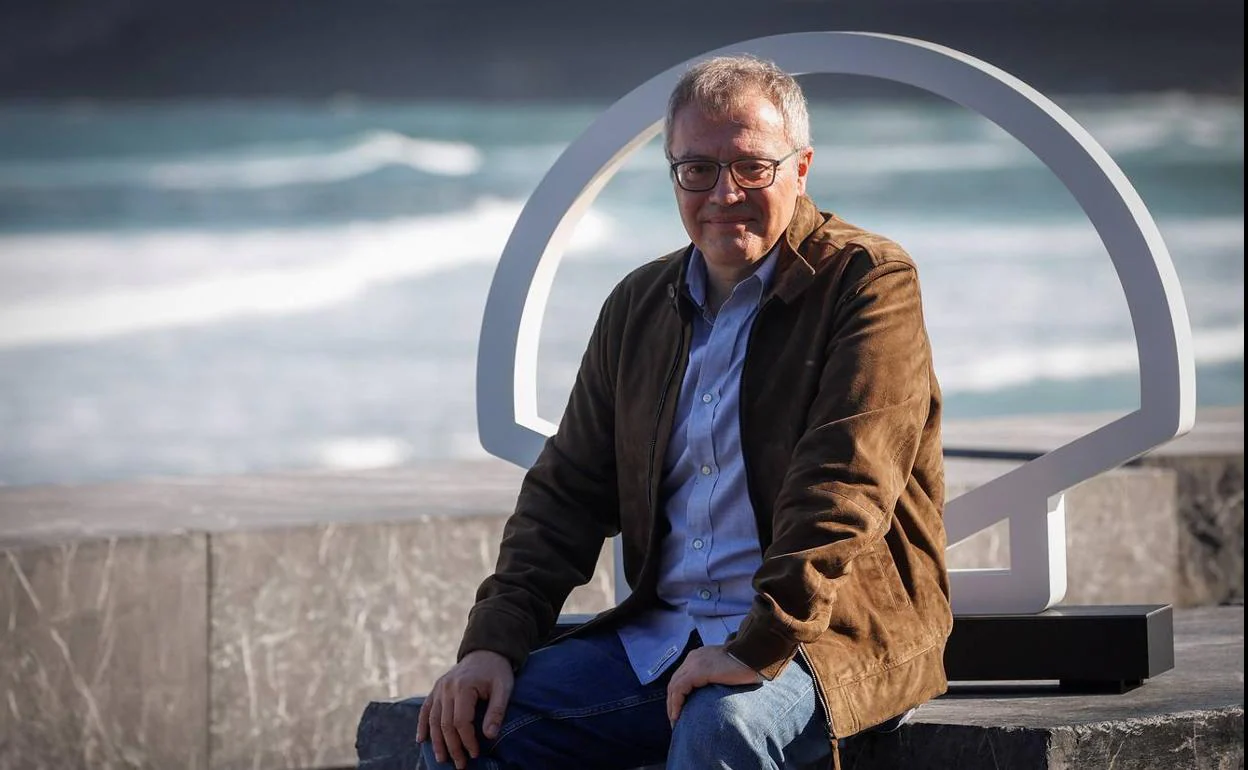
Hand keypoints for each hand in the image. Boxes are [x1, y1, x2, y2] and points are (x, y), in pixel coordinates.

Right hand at [416, 650, 513, 768]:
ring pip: (433, 719)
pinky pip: (426, 709)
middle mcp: (447, 687)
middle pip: (445, 724)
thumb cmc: (497, 671)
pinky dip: (422, 725)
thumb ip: (497, 711)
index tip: (475, 754)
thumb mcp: (504, 688)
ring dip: (437, 742)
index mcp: (464, 687)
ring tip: (442, 759)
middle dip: (452, 747)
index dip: (467, 740)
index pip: (461, 721)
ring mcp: (439, 688)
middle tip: (460, 765)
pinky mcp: (436, 689)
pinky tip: (421, 740)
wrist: (486, 651)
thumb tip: (490, 736)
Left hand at [666, 645, 761, 724]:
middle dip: (672, 701)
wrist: (754, 656)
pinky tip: (678, 715)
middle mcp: (693, 658)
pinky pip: (679, 689)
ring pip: (674, 686)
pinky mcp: (698, 671)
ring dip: (672, 705)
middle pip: (674, 682)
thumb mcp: (725, 671)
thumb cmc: (746, 665)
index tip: (680, 711)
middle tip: (675, 719)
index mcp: (699, 657)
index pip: (681, 677)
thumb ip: (715, 677)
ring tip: (676, 721)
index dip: (678, 695)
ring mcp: (694, 663)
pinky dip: (676, 703)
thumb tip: (711, 695)